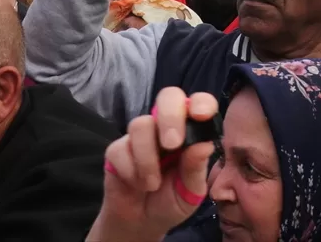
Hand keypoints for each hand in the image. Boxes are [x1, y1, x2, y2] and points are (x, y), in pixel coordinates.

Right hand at [87, 88, 218, 241]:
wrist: (141, 223)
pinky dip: (131, 172)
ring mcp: (140, 135)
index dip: (201, 103)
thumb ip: (195, 169)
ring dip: (147, 159)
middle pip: (167, 97)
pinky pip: (120, 150)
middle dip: (170, 117)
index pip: (197, 104)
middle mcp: (165, 127)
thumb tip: (204, 145)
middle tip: (172, 144)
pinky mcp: (117, 149)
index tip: (201, 114)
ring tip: (152, 184)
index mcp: (189, 132)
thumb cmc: (171, 202)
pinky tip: (136, 185)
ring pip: (141, 124)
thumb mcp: (190, 192)